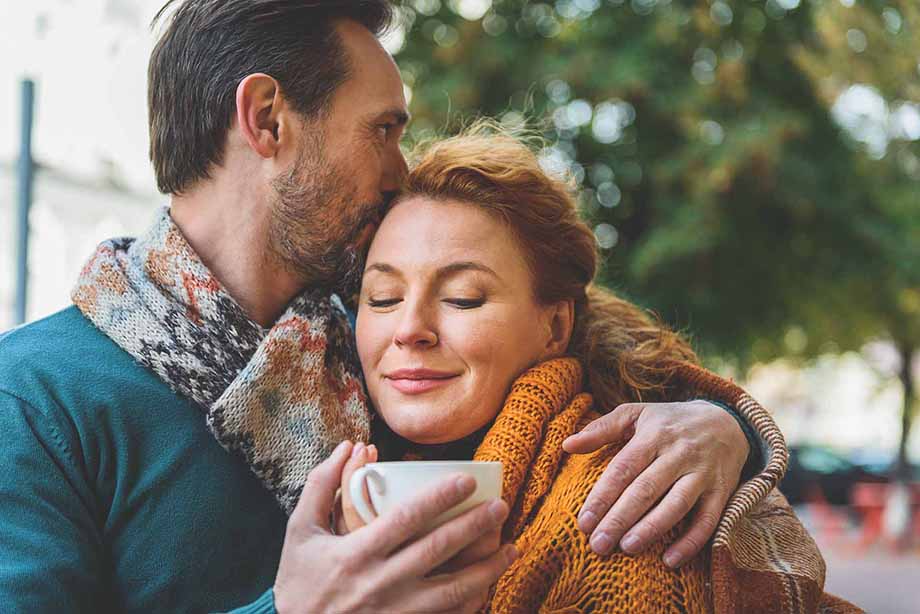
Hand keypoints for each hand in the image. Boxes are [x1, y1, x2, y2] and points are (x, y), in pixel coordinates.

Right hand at [274, 440, 517, 613]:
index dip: (441, 497)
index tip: (468, 479)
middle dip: (474, 525)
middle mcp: (379, 583)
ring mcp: (394, 613)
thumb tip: (349, 445)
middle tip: (501, 506)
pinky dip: (471, 606)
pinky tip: (489, 590)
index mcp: (356, 554)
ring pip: (451, 591)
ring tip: (511, 549)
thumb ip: (322, 484)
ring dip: (486, 569)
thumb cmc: (299, 581)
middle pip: (437, 550)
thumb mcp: (300, 530)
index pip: (407, 519)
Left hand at [562, 400, 748, 567]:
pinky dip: (691, 542)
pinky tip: (670, 561)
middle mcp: (679, 453)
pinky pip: (708, 520)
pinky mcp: (722, 491)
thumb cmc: (669, 421)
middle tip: (597, 544)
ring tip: (627, 548)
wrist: (726, 421)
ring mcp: (702, 473)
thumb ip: (601, 429)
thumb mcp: (636, 414)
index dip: (602, 496)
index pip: (623, 468)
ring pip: (676, 504)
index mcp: (653, 434)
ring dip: (652, 528)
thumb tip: (566, 445)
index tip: (583, 522)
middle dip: (620, 518)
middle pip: (646, 489)